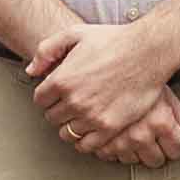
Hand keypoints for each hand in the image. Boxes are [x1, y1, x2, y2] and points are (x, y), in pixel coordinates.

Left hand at [26, 15, 179, 164]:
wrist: (148, 51)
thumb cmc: (113, 40)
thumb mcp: (75, 34)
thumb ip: (47, 50)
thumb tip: (31, 71)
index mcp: (62, 79)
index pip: (40, 100)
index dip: (48, 96)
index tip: (58, 94)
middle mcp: (74, 101)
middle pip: (52, 118)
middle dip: (59, 110)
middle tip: (71, 103)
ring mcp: (92, 116)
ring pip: (67, 134)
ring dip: (71, 126)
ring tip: (81, 117)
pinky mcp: (110, 127)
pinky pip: (87, 145)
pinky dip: (85, 140)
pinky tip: (91, 129)